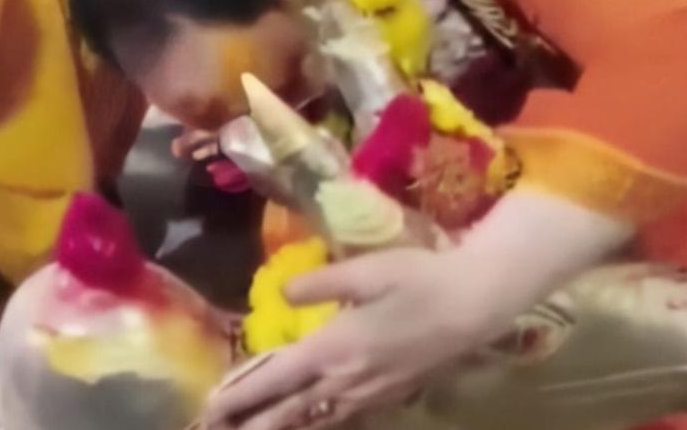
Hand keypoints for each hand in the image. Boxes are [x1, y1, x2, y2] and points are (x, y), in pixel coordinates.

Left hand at [197, 249, 502, 429]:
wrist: (477, 303)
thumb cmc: (418, 279)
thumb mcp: (362, 271)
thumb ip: (317, 284)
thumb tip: (281, 293)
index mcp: (333, 349)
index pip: (273, 379)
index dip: (238, 396)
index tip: (209, 410)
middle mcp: (346, 380)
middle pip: (288, 411)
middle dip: (251, 424)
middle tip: (217, 428)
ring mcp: (371, 393)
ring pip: (315, 420)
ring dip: (282, 427)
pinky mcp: (391, 395)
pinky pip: (343, 418)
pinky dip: (317, 424)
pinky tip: (308, 423)